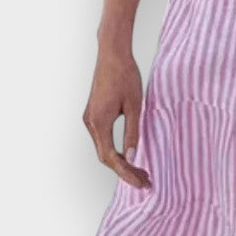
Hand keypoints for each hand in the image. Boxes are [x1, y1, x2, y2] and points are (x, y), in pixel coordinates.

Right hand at [83, 47, 151, 187]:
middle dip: (125, 170)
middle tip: (146, 180)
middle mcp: (90, 123)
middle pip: (105, 156)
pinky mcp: (93, 114)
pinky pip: (103, 138)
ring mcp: (90, 118)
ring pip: (104, 148)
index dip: (126, 173)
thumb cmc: (125, 76)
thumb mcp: (135, 106)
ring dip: (121, 161)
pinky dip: (116, 149)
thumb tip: (133, 156)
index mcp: (99, 122)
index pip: (111, 158)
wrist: (112, 54)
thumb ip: (133, 132)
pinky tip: (130, 154)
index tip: (142, 182)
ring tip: (142, 170)